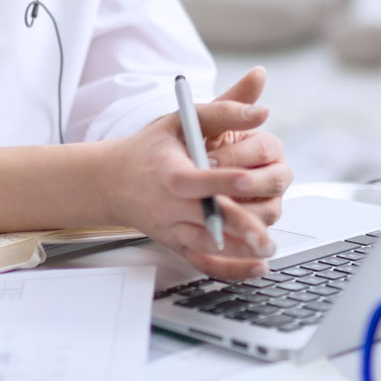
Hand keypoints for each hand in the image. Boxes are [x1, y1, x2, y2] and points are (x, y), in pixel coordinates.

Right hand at [101, 67, 292, 280]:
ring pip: (207, 246)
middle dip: (237, 227)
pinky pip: (204, 264)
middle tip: (265, 235)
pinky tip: (256, 268)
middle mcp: (170, 205)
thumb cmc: (152, 148)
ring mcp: (173, 229)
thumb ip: (224, 110)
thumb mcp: (182, 119)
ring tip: (267, 249)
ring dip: (239, 252)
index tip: (246, 178)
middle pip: (206, 220)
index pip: (196, 179)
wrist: (113, 181)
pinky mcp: (178, 245)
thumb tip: (260, 110)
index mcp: (170, 172)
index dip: (220, 179)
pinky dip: (230, 270)